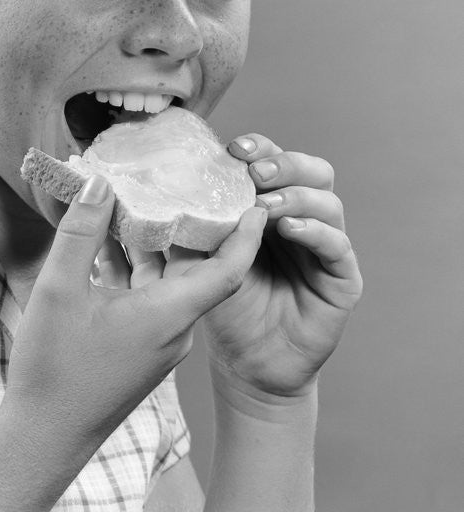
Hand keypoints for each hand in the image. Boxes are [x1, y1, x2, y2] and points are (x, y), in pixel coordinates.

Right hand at [6, 176, 266, 448]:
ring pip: (171, 280)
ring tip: (148, 198)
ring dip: (161, 243)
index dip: (246, 233)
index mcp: (169, 314)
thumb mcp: (59, 291)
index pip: (229, 269)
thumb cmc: (54, 372)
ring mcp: (157, 341)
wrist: (43, 441)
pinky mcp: (139, 347)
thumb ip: (82, 232)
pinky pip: (151, 296)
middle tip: (192, 181)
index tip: (256, 200)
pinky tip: (112, 242)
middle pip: (200, 267)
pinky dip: (140, 267)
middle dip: (197, 224)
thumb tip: (101, 184)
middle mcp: (174, 328)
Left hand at [198, 133, 362, 402]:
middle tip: (257, 172)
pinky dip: (316, 231)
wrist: (248, 362)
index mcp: (272, 207)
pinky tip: (291, 229)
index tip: (235, 149)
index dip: (260, 148)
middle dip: (285, 164)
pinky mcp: (343, 279)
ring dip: (298, 196)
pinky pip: (338, 245)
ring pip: (329, 202)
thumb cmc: (228, 307)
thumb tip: (168, 191)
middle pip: (312, 171)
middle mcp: (304, 219)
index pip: (275, 162)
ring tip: (268, 205)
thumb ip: (196, 227)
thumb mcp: (202, 262)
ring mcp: (326, 247)